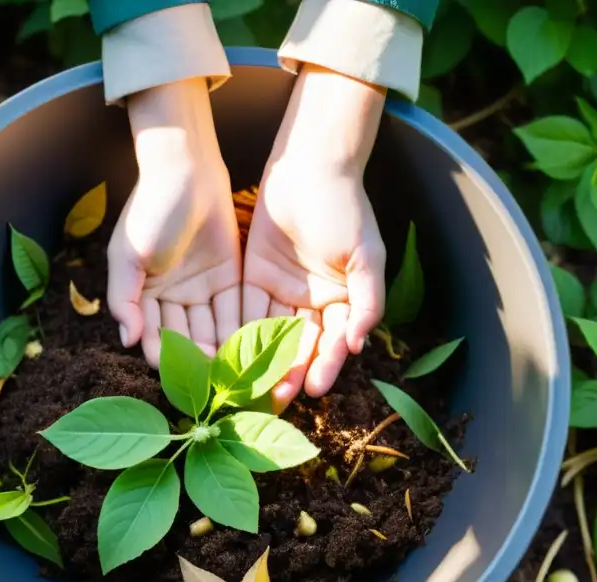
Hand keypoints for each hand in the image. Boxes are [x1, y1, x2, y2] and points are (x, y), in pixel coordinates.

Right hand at [107, 78, 240, 365]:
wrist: (186, 169)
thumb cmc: (150, 210)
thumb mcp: (128, 255)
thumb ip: (125, 299)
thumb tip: (128, 341)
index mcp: (145, 298)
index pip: (158, 340)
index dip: (171, 362)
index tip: (188, 383)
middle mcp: (173, 300)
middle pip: (189, 341)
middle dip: (205, 366)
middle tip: (224, 390)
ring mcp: (202, 290)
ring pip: (215, 330)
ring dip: (228, 355)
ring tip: (245, 379)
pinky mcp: (229, 278)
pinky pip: (236, 310)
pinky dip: (246, 330)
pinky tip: (259, 352)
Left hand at [243, 64, 387, 406]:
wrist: (311, 166)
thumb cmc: (345, 208)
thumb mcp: (366, 255)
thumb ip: (368, 300)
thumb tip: (359, 344)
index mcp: (344, 301)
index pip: (333, 341)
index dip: (325, 365)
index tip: (315, 388)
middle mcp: (313, 303)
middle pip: (301, 345)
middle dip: (290, 373)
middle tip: (276, 400)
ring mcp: (283, 291)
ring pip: (272, 334)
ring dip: (262, 361)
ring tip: (249, 387)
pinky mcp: (254, 277)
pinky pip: (247, 310)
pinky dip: (239, 332)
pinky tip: (228, 356)